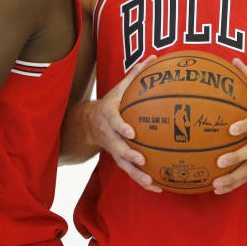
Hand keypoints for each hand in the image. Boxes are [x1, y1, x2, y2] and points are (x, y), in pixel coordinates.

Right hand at [89, 56, 159, 192]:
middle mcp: (109, 136)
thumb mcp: (120, 88)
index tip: (131, 132)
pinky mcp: (119, 160)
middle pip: (117, 148)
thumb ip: (136, 74)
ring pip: (123, 165)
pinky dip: (143, 181)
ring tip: (151, 182)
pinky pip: (130, 172)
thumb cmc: (110, 103)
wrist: (88, 124)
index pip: (114, 122)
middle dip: (128, 155)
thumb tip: (155, 58)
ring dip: (136, 175)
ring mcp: (113, 150)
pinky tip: (158, 187)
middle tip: (141, 159)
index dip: (121, 127)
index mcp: (109, 116)